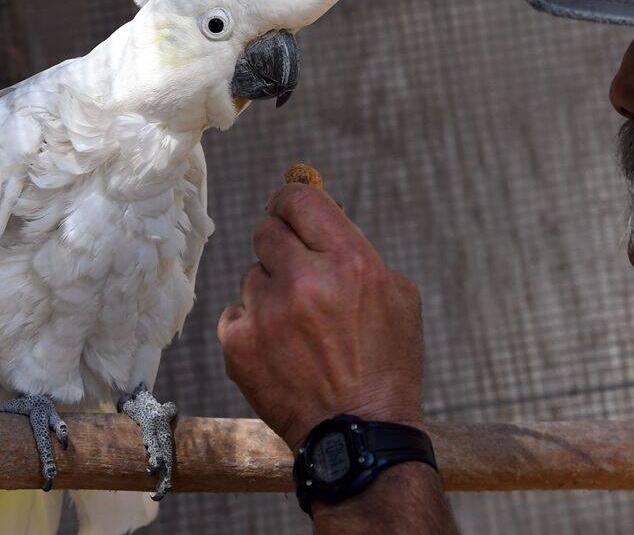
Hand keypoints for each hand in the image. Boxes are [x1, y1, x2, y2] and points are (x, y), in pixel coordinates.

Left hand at [217, 182, 424, 449]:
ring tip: (298, 328)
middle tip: (296, 271)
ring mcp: (267, 313)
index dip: (290, 200)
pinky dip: (254, 326)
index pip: (299, 200)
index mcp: (350, 261)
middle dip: (281, 246)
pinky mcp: (238, 344)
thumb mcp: (397, 295)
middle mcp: (304, 280)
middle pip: (267, 231)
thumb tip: (319, 218)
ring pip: (252, 275)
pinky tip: (280, 349)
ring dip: (270, 291)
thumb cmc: (386, 362)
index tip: (289, 209)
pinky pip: (236, 312)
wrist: (360, 433)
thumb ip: (357, 250)